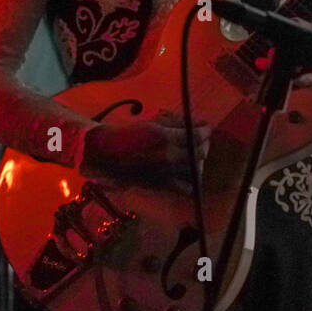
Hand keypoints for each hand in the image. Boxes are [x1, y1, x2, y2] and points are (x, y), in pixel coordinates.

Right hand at [82, 114, 210, 188]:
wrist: (104, 155)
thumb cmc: (128, 134)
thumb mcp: (153, 123)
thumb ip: (178, 124)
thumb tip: (200, 124)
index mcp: (164, 136)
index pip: (198, 135)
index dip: (206, 131)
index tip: (207, 128)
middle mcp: (167, 156)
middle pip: (200, 152)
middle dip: (204, 144)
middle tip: (202, 140)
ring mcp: (164, 173)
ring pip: (196, 169)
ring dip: (198, 160)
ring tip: (193, 154)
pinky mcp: (160, 186)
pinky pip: (185, 187)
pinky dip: (191, 181)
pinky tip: (187, 173)